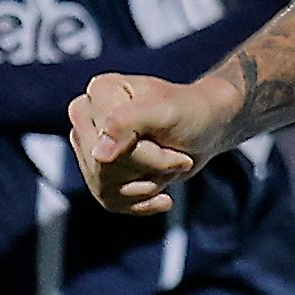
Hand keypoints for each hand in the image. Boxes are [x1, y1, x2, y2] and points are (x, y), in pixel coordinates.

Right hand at [69, 71, 236, 215]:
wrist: (206, 130)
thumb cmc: (189, 113)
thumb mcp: (166, 111)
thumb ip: (129, 122)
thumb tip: (99, 155)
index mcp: (99, 92)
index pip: (107, 142)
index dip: (147, 152)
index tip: (171, 139)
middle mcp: (87, 119)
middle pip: (104, 167)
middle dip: (151, 167)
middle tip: (177, 155)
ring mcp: (90, 148)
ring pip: (107, 187)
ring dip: (151, 183)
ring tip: (170, 163)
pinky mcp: (99, 175)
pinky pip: (112, 203)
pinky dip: (144, 202)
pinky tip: (163, 196)